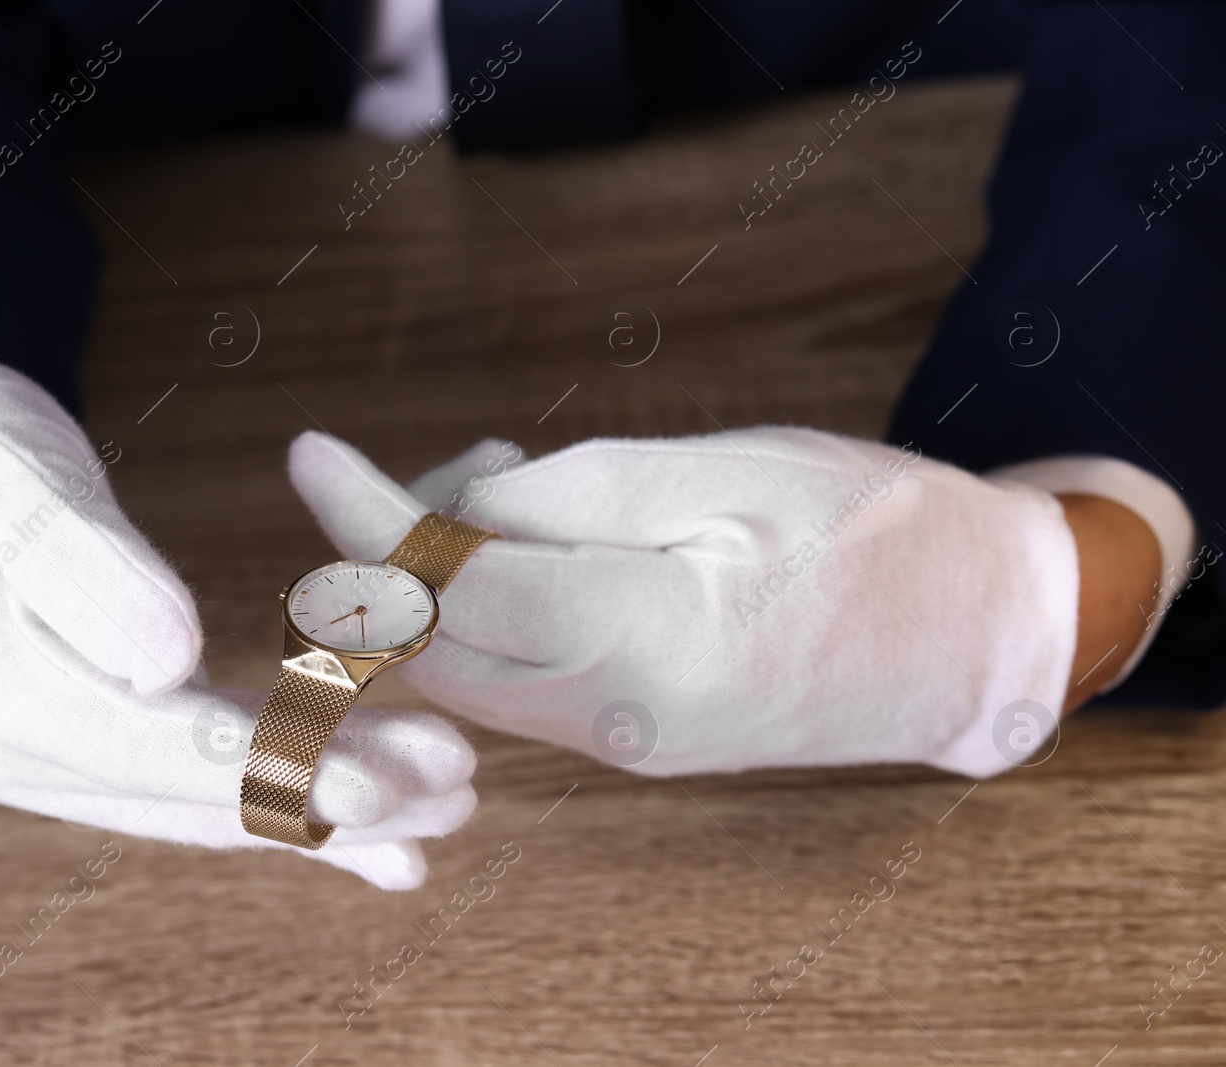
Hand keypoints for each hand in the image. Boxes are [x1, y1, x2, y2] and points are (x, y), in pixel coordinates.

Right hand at [0, 319, 474, 888]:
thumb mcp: (5, 477)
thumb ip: (84, 568)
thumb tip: (170, 665)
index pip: (150, 754)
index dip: (274, 772)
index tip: (387, 788)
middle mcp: (4, 751)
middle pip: (191, 796)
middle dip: (329, 799)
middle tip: (456, 789)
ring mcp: (38, 751)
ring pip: (200, 798)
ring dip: (321, 805)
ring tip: (439, 807)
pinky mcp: (78, 729)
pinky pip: (187, 777)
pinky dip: (276, 792)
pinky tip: (354, 819)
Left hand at [288, 428, 1082, 778]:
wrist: (976, 634)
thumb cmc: (874, 527)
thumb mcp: (726, 471)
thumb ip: (575, 495)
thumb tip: (458, 508)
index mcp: (646, 644)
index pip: (450, 590)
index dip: (364, 519)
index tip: (310, 453)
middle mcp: (618, 721)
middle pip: (436, 648)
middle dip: (398, 552)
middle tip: (463, 460)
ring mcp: (625, 745)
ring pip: (469, 672)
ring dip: (446, 582)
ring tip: (512, 484)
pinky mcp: (636, 743)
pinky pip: (520, 684)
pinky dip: (491, 614)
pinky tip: (537, 545)